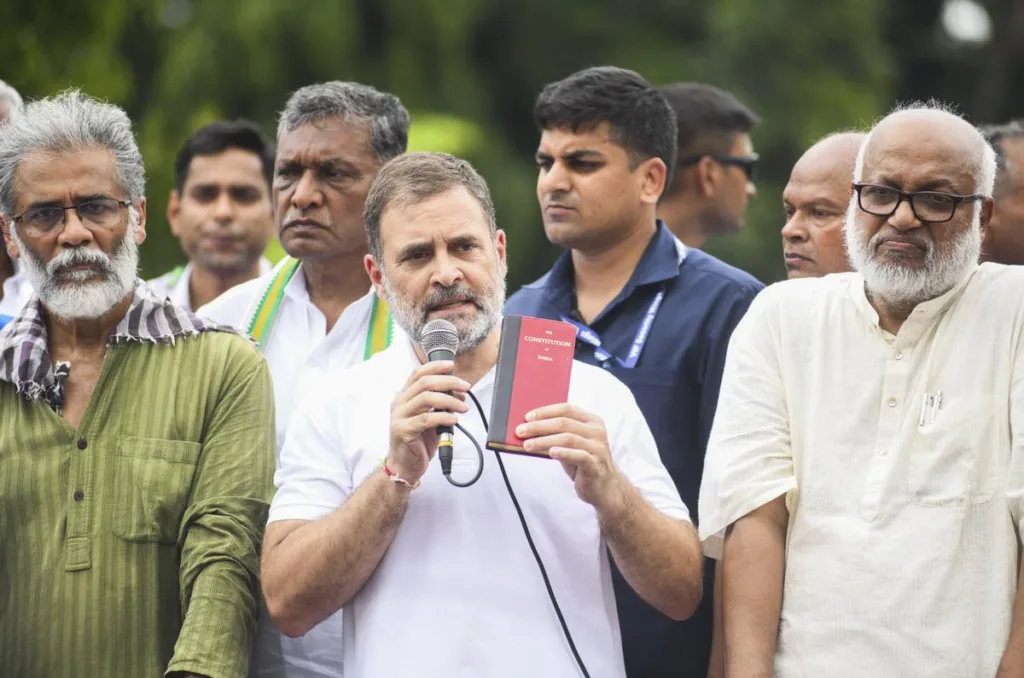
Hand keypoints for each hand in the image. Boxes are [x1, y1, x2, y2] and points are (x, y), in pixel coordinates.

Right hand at [388, 360, 469, 485]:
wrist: (405, 466)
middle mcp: (399, 403)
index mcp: (404, 397)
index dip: (435, 367)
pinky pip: (426, 419)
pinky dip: (443, 417)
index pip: (418, 374)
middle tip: (465, 387)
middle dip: (448, 382)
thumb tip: (459, 393)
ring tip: (462, 407)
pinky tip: (454, 419)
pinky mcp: (403, 431)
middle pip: (424, 383)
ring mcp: (399, 417)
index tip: (451, 365)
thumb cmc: (418, 442)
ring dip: (449, 400)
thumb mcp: (430, 418)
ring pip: (426, 398)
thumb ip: (439, 404)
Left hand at [515, 403, 625, 508]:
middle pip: (564, 423)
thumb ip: (557, 435)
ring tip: (527, 445)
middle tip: (521, 431)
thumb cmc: (584, 463)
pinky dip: (563, 453)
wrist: (605, 488)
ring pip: (568, 438)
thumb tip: (529, 429)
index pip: (566, 409)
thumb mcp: (572, 445)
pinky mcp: (596, 464)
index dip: (545, 411)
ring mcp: (598, 448)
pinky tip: (550, 452)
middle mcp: (596, 431)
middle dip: (539, 426)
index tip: (527, 417)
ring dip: (544, 440)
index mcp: (591, 421)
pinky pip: (578, 456)